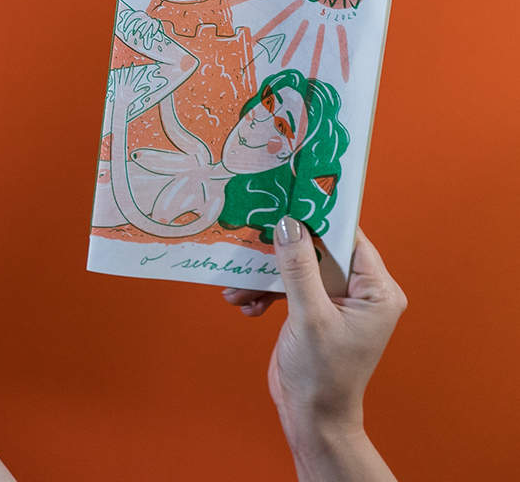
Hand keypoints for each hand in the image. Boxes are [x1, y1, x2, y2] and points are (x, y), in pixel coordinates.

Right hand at [223, 220, 405, 440]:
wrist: (311, 417)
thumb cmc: (323, 375)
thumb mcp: (309, 317)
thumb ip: (299, 268)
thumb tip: (288, 224)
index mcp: (378, 292)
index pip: (350, 239)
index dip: (319, 218)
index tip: (287, 199)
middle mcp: (361, 292)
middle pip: (318, 251)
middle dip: (281, 252)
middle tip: (251, 240)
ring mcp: (336, 301)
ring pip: (298, 268)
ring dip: (265, 277)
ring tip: (238, 288)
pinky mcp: (314, 310)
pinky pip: (288, 288)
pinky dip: (265, 293)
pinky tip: (245, 305)